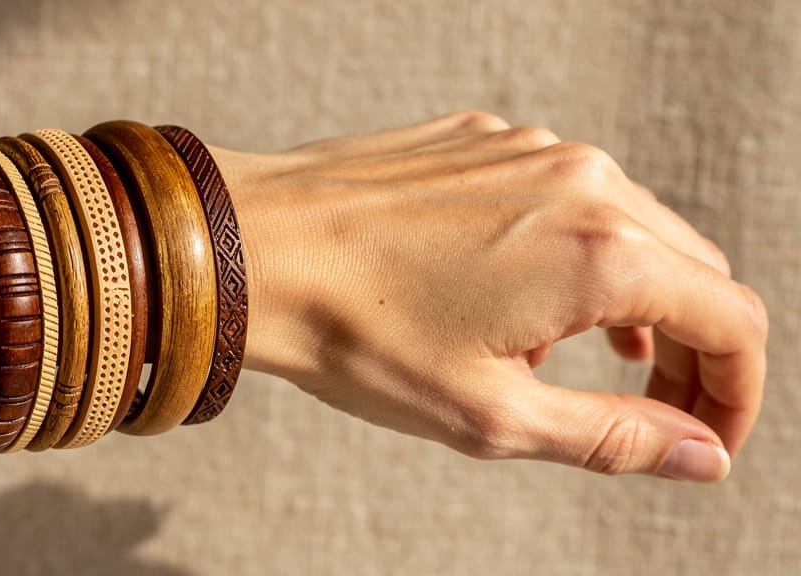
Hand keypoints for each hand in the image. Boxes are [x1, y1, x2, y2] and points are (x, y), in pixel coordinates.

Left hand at [214, 111, 767, 481]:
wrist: (249, 248)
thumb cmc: (356, 335)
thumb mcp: (492, 414)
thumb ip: (613, 436)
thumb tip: (700, 455)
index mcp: (602, 252)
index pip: (733, 321)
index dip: (735, 393)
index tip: (706, 438)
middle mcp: (583, 182)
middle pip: (693, 270)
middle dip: (692, 349)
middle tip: (656, 412)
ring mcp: (530, 149)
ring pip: (631, 227)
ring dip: (635, 299)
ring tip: (589, 361)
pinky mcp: (483, 139)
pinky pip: (563, 195)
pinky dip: (574, 252)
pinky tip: (525, 295)